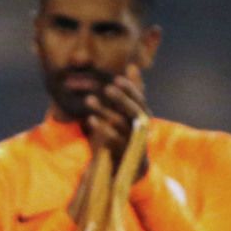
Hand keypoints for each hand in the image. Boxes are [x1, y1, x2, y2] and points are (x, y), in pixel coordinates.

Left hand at [84, 63, 151, 181]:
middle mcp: (141, 125)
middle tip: (107, 88)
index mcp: (143, 113)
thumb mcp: (127, 110)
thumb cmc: (125, 131)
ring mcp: (132, 139)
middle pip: (133, 110)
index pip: (139, 98)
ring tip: (88, 100)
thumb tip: (132, 65)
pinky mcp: (122, 152)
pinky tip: (89, 119)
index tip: (116, 78)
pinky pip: (112, 139)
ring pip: (119, 123)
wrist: (127, 165)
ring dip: (103, 110)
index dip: (129, 88)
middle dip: (120, 98)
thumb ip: (130, 90)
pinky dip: (100, 129)